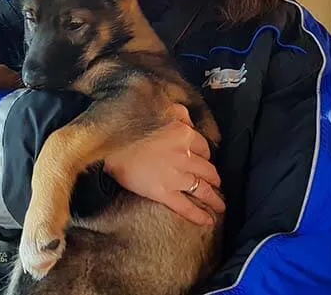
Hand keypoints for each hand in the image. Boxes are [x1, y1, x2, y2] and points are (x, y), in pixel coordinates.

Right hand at [103, 104, 224, 224]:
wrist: (110, 146)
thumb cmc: (131, 126)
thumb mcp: (158, 110)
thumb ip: (177, 112)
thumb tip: (188, 118)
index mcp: (184, 135)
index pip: (204, 147)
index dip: (205, 155)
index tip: (205, 160)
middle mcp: (185, 156)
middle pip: (208, 170)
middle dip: (215, 178)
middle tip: (217, 184)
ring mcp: (176, 177)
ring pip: (203, 189)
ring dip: (214, 199)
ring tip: (220, 206)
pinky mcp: (164, 193)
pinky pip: (186, 206)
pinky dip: (198, 215)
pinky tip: (207, 221)